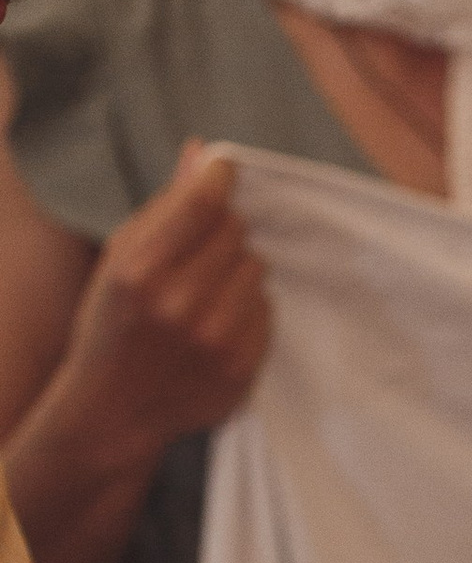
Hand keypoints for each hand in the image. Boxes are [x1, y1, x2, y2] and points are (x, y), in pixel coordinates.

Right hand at [61, 141, 267, 452]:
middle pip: (236, 233)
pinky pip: (266, 311)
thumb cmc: (113, 324)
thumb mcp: (119, 260)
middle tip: (198, 254)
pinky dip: (247, 309)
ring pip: (256, 269)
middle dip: (222, 233)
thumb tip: (203, 155)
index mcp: (141, 271)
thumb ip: (163, 209)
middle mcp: (181, 305)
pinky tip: (216, 323)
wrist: (115, 408)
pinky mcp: (242, 368)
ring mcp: (216, 340)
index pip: (203, 204)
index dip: (220, 178)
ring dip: (237, 272)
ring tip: (203, 293)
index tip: (224, 172)